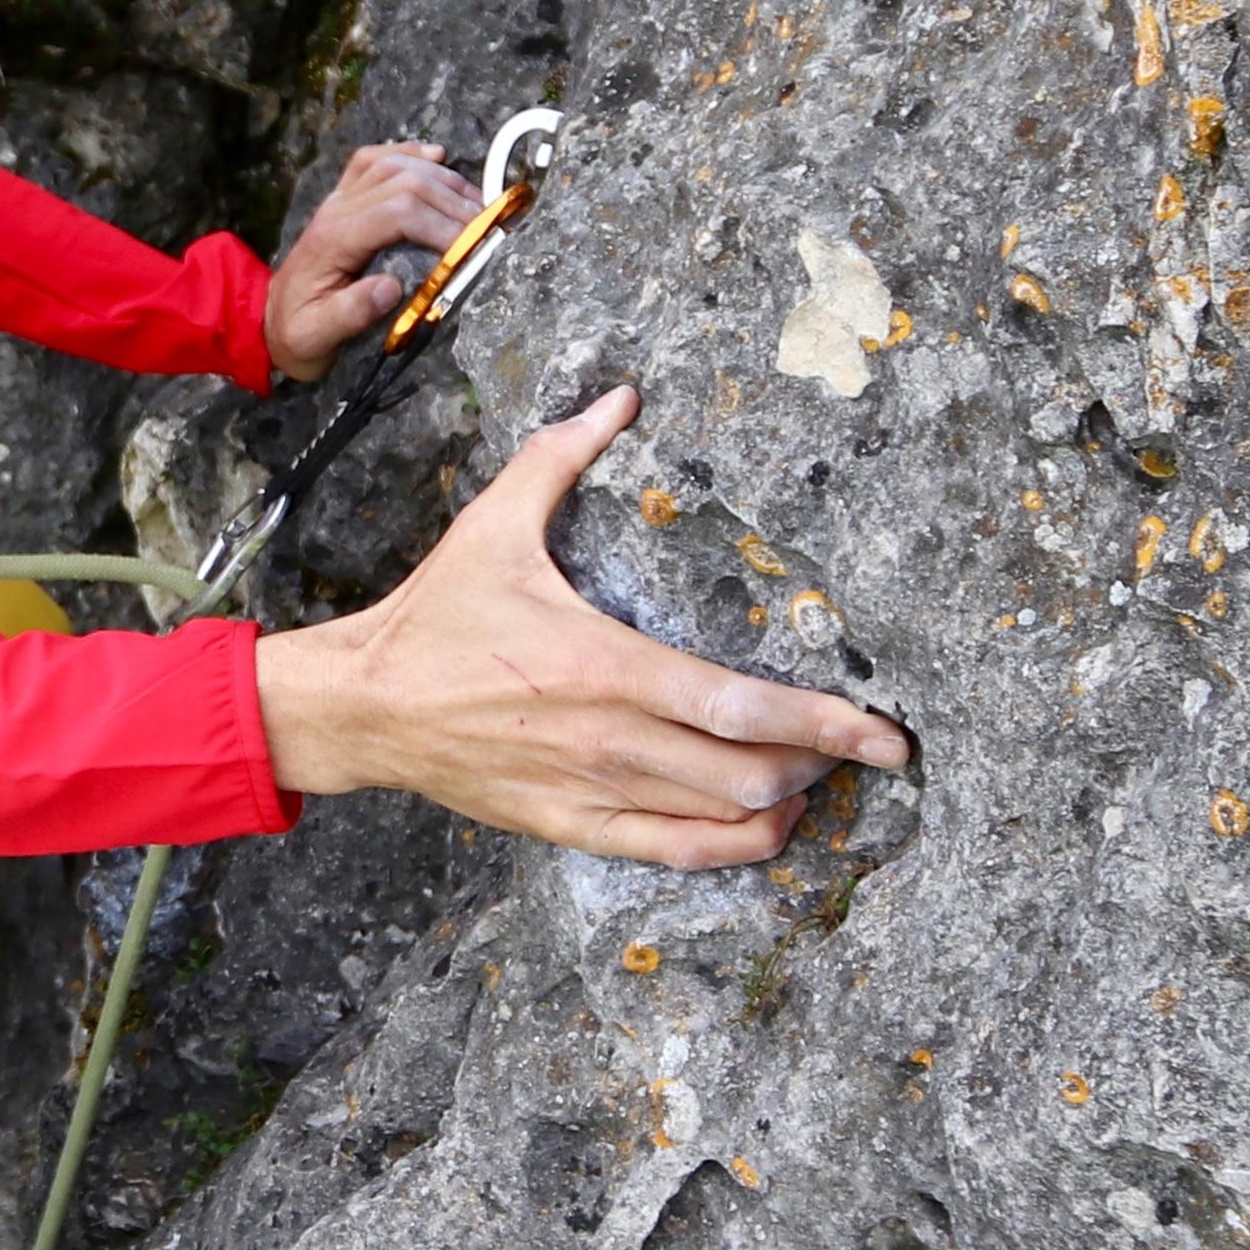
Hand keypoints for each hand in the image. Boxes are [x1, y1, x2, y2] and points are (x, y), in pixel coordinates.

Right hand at [251, 387, 915, 863]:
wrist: (366, 707)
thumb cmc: (437, 615)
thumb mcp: (495, 523)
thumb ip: (563, 457)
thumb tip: (621, 396)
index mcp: (605, 664)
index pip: (742, 706)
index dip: (826, 724)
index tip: (884, 731)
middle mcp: (609, 739)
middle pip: (751, 772)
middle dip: (823, 764)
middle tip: (859, 745)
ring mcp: (592, 791)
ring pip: (723, 821)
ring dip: (788, 804)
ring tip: (820, 778)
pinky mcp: (572, 826)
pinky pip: (675, 853)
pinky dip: (735, 846)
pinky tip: (764, 824)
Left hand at [264, 139, 489, 383]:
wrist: (268, 322)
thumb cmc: (296, 334)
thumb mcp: (314, 338)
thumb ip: (349, 314)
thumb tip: (390, 289)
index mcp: (333, 240)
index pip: (397, 212)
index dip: (441, 224)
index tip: (474, 247)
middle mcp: (336, 209)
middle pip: (403, 182)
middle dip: (453, 201)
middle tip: (489, 229)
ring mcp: (340, 199)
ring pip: (394, 165)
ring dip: (441, 179)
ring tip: (478, 205)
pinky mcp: (344, 198)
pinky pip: (375, 160)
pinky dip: (409, 153)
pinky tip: (438, 156)